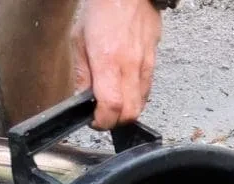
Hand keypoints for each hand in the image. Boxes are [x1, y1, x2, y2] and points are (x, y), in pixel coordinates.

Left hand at [72, 0, 162, 130]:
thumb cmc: (102, 9)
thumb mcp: (79, 38)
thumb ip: (82, 73)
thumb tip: (83, 98)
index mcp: (108, 60)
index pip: (112, 107)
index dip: (102, 121)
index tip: (94, 120)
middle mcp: (130, 66)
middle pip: (130, 113)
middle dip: (115, 121)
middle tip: (103, 115)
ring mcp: (145, 65)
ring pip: (141, 105)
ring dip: (126, 111)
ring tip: (113, 102)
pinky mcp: (154, 62)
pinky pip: (147, 90)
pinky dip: (136, 97)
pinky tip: (124, 88)